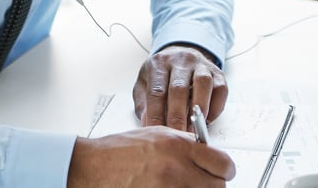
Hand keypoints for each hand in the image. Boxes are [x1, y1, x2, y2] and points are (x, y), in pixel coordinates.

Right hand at [67, 127, 235, 186]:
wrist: (92, 166)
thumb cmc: (119, 150)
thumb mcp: (158, 135)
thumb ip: (186, 143)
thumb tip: (207, 153)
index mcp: (180, 146)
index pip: (223, 163)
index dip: (225, 170)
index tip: (222, 172)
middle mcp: (177, 169)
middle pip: (218, 187)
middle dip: (212, 185)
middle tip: (202, 182)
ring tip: (183, 186)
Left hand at [133, 44, 227, 130]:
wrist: (180, 53)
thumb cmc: (161, 74)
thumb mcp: (144, 84)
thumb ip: (143, 104)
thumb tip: (149, 124)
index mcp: (159, 64)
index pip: (156, 91)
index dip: (156, 114)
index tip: (157, 132)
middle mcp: (181, 60)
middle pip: (179, 89)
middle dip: (177, 117)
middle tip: (176, 136)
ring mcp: (201, 65)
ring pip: (203, 84)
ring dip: (198, 110)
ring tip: (193, 130)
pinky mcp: (217, 72)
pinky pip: (220, 89)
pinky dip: (215, 107)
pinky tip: (207, 120)